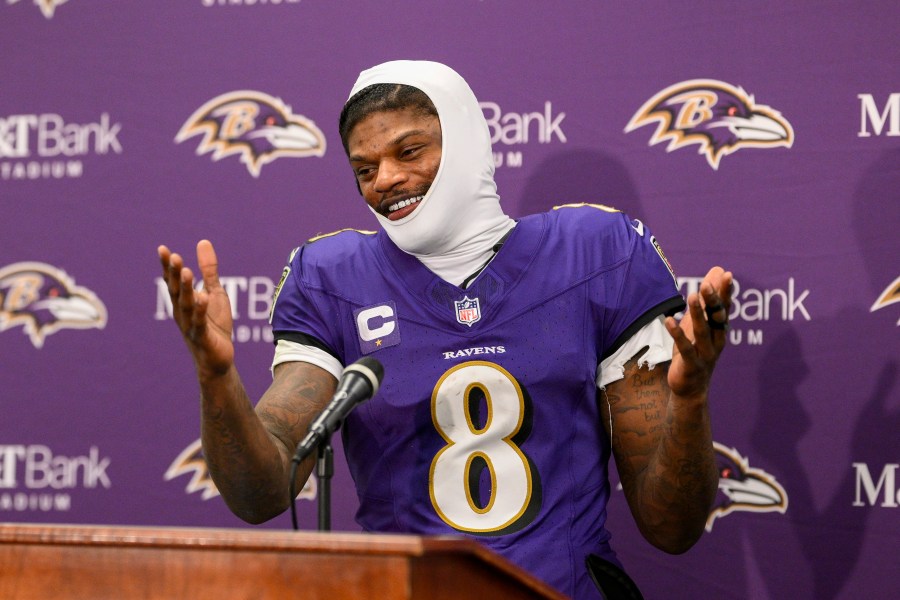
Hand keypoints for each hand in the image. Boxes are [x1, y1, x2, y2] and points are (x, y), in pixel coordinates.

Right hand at [158, 240, 234, 378]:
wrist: (218, 359)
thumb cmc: (214, 325)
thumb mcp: (214, 292)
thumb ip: (208, 270)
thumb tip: (203, 242)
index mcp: (183, 301)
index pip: (172, 281)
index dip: (167, 266)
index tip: (162, 249)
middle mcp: (182, 313)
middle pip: (176, 291)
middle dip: (174, 275)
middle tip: (174, 257)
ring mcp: (191, 326)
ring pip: (186, 306)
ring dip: (185, 289)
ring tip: (186, 272)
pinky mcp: (203, 337)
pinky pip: (200, 323)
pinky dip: (200, 311)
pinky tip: (202, 298)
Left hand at [664, 266, 732, 398]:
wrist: (691, 388)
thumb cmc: (695, 351)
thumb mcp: (700, 325)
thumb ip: (707, 301)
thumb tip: (717, 272)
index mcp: (719, 331)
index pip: (724, 308)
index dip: (725, 293)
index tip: (727, 275)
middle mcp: (716, 341)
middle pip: (717, 318)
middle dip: (713, 301)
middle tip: (706, 284)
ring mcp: (706, 354)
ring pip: (703, 332)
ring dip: (697, 314)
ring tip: (692, 295)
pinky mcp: (692, 365)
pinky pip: (685, 348)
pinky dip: (677, 334)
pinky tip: (669, 320)